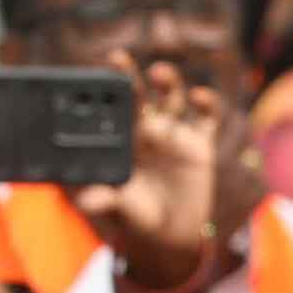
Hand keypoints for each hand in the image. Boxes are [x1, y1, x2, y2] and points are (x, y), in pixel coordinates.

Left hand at [72, 60, 224, 291]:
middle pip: (139, 94)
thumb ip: (106, 200)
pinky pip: (207, 119)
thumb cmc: (140, 217)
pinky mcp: (200, 144)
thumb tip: (85, 203)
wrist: (172, 234)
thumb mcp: (123, 208)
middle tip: (118, 58)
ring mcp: (174, 135)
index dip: (107, 90)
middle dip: (130, 75)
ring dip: (168, 81)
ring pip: (172, 97)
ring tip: (159, 72)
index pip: (113, 109)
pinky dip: (207, 104)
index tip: (95, 77)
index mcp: (125, 140)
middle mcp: (148, 130)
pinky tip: (199, 96)